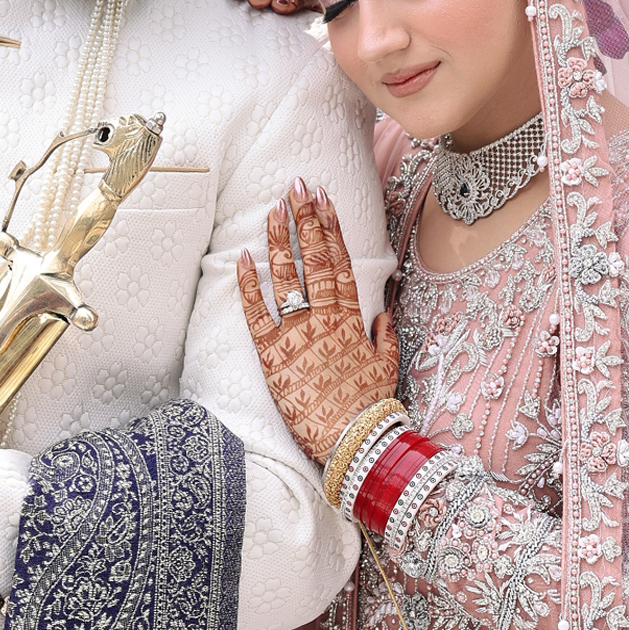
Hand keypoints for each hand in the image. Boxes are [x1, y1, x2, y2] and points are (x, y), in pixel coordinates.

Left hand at [237, 180, 399, 463]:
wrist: (352, 444)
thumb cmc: (371, 410)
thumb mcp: (387, 369)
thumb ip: (385, 337)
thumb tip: (385, 314)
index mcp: (353, 320)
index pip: (342, 263)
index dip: (333, 229)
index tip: (326, 199)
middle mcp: (325, 319)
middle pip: (315, 260)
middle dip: (307, 219)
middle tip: (298, 185)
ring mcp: (298, 335)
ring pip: (288, 277)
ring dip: (280, 240)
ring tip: (273, 207)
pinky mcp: (272, 356)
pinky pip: (257, 314)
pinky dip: (249, 286)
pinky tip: (242, 258)